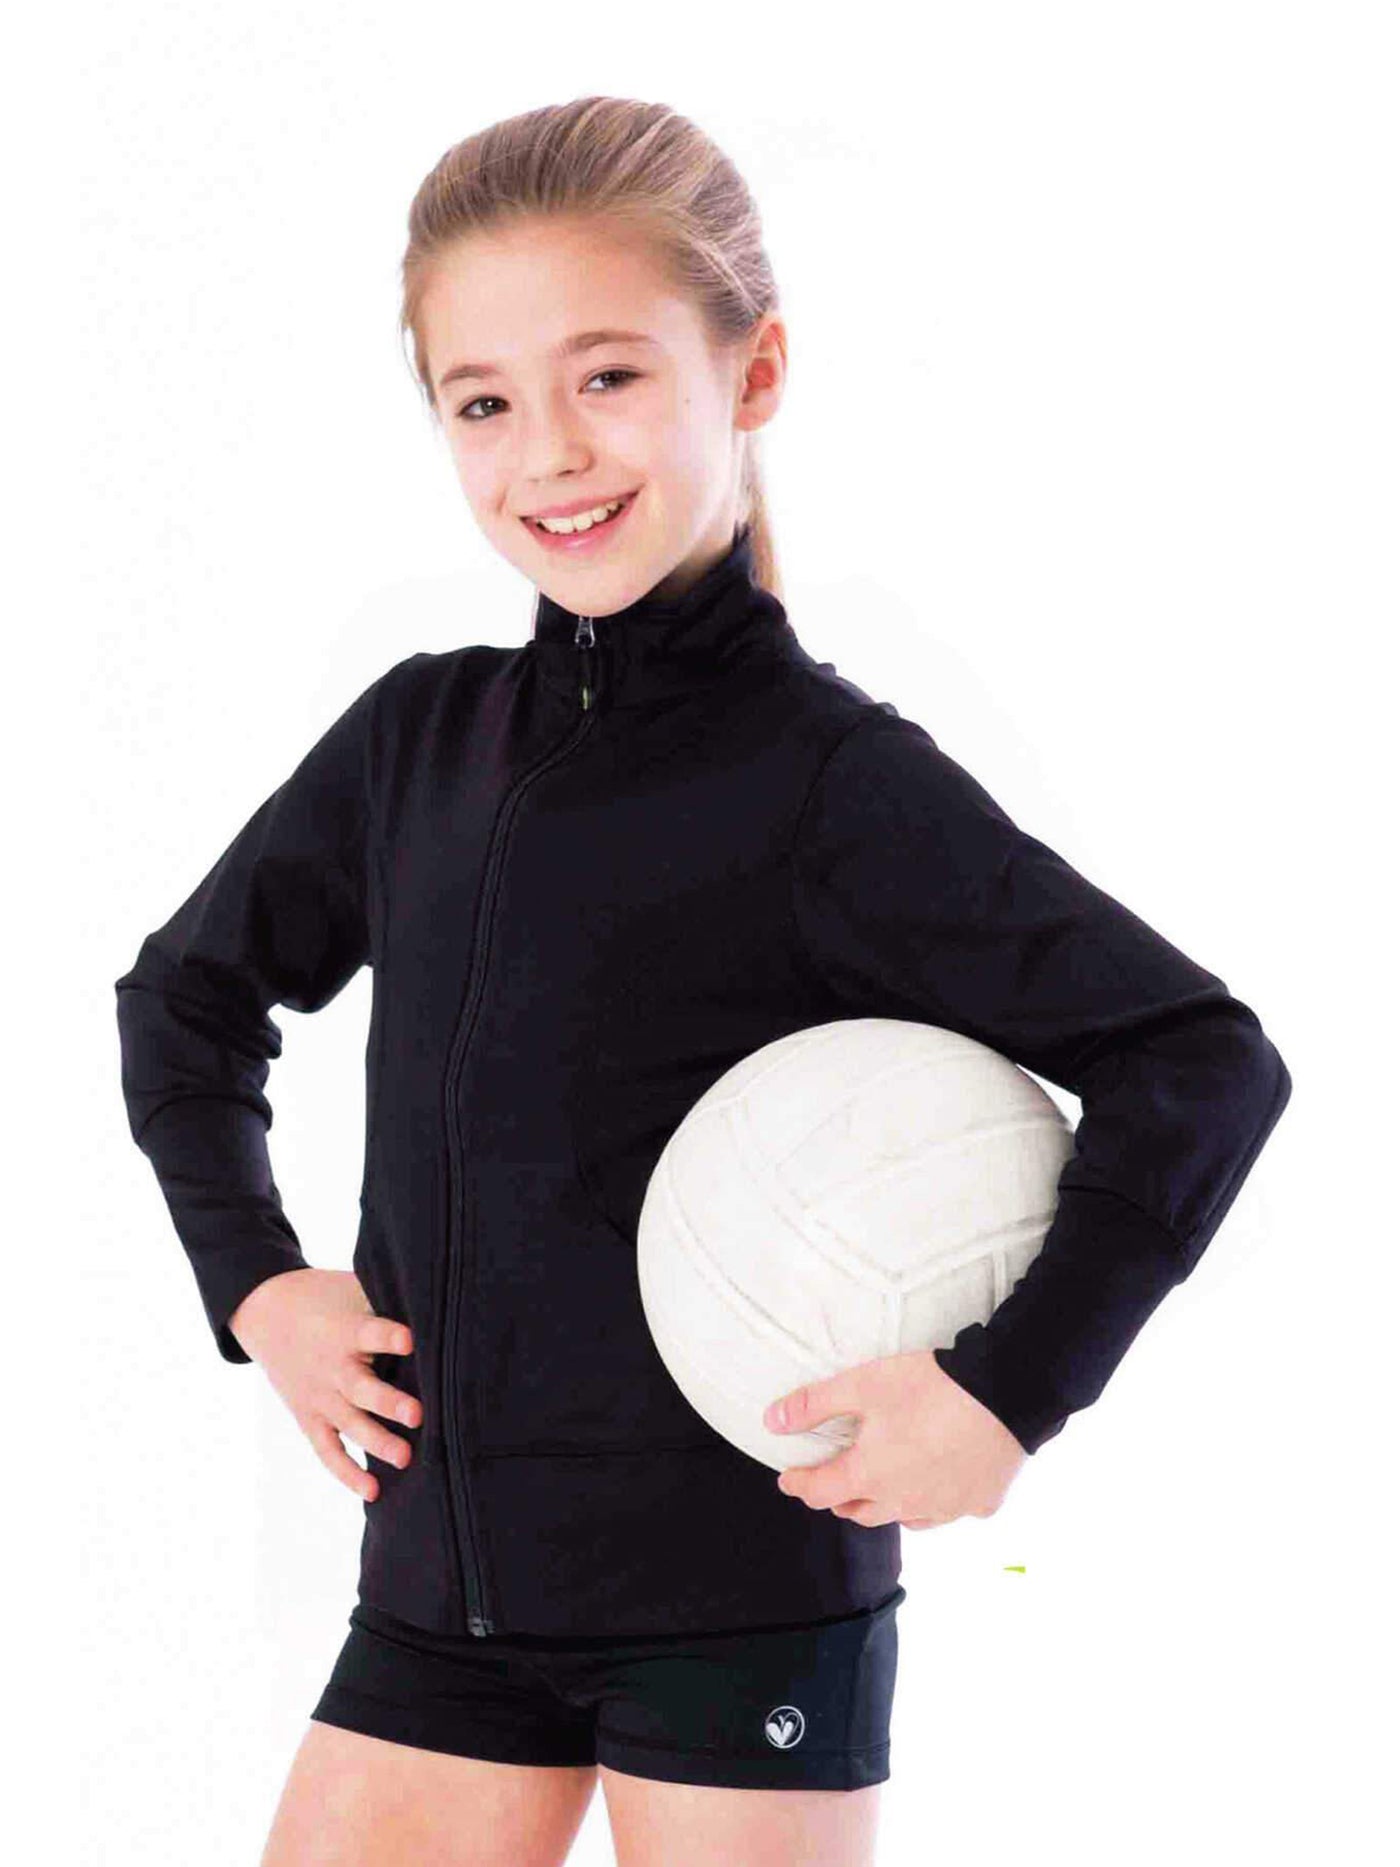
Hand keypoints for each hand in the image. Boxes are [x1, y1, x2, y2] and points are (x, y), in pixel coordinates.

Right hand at [228, 1268, 420, 1501]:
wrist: (266, 1312)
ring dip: (377, 1442)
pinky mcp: (309, 1418)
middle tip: (418, 1416)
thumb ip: (390, 1299)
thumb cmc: (325, 1296)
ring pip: (349, 1425)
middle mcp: (332, 1367)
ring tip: (406, 1458)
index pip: (370, 1332)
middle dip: (389, 1403)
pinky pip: (328, 1451)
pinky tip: (373, 1491)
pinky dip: (347, 1472)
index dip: (390, 1337)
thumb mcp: (353, 1288)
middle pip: (361, 1388)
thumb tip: (440, 1300)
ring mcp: (319, 1396)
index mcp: (345, 1330)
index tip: (411, 1340)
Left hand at [763, 1350, 1026, 1528]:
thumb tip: (771, 1421)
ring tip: (880, 1487)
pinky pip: (948, 1510)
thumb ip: (814, 1405)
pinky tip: (936, 1483)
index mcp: (870, 1476)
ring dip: (885, 1505)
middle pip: (859, 1512)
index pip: (821, 1492)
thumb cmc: (928, 1387)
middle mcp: (904, 1503)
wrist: (1003, 1393)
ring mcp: (945, 1508)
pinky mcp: (979, 1503)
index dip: (799, 1484)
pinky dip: (933, 1501)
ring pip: (903, 1518)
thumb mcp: (861, 1385)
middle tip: (832, 1481)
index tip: (788, 1478)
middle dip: (840, 1498)